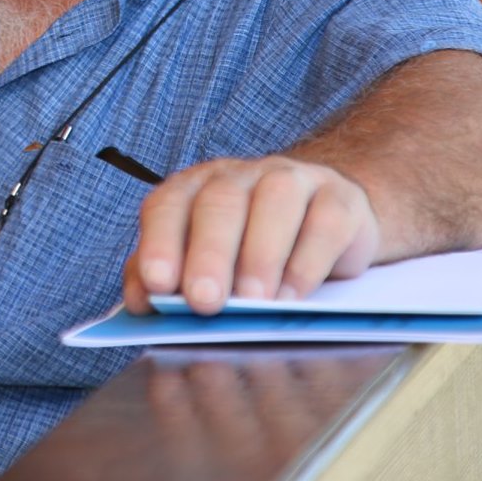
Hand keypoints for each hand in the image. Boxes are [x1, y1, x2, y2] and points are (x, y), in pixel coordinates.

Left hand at [122, 155, 379, 314]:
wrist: (327, 223)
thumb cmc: (252, 248)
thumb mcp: (206, 261)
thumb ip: (170, 277)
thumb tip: (141, 303)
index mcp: (195, 188)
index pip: (167, 205)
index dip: (159, 243)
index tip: (157, 285)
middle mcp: (240, 176)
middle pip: (219, 203)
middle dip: (209, 255)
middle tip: (204, 302)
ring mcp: (293, 181)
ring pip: (274, 202)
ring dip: (260, 256)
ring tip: (254, 304)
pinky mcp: (340, 200)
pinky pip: (325, 222)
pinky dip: (307, 261)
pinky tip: (294, 295)